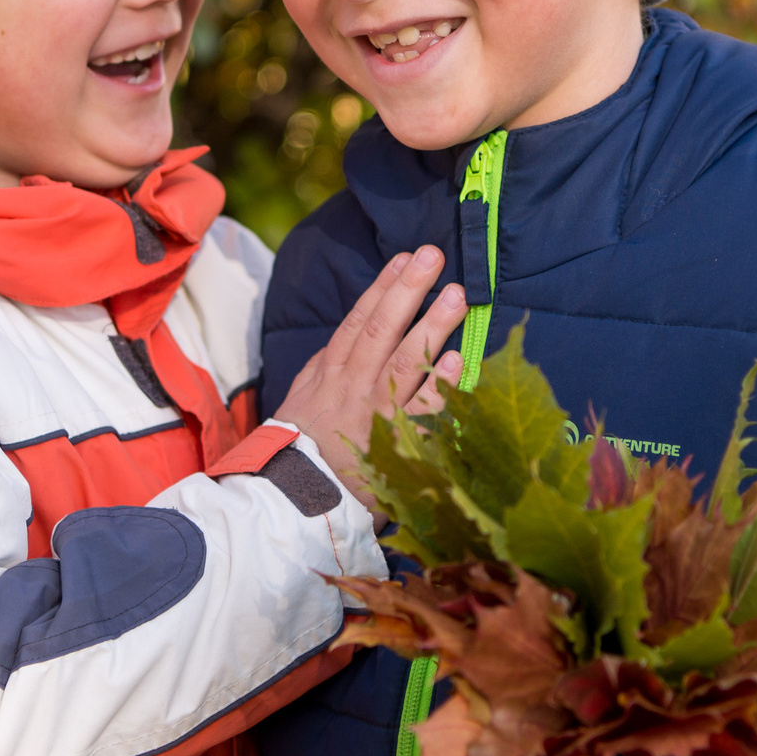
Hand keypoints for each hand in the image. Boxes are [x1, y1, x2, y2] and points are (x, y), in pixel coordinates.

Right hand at [277, 246, 467, 493]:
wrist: (294, 499)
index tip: (404, 258)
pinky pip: (425, 411)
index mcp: (332, 373)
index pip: (359, 320)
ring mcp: (379, 412)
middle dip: (409, 290)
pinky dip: (442, 384)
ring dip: (433, 325)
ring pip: (408, 360)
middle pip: (384, 329)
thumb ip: (321, 368)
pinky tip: (462, 360)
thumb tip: (339, 342)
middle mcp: (357, 385)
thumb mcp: (300, 400)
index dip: (382, 287)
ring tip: (457, 294)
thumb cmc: (301, 448)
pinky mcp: (399, 443)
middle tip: (433, 256)